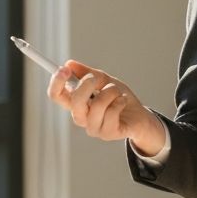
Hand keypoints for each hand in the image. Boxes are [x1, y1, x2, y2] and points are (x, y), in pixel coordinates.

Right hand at [47, 59, 164, 154]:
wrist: (139, 115)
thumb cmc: (118, 97)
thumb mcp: (104, 80)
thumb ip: (87, 72)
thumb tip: (69, 63)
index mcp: (76, 103)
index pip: (57, 96)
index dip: (56, 83)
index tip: (64, 69)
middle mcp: (81, 117)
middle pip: (75, 102)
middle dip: (86, 85)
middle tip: (95, 77)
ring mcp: (93, 127)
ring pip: (97, 105)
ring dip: (110, 92)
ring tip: (116, 91)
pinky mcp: (107, 133)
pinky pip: (112, 112)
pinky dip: (120, 101)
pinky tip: (123, 101)